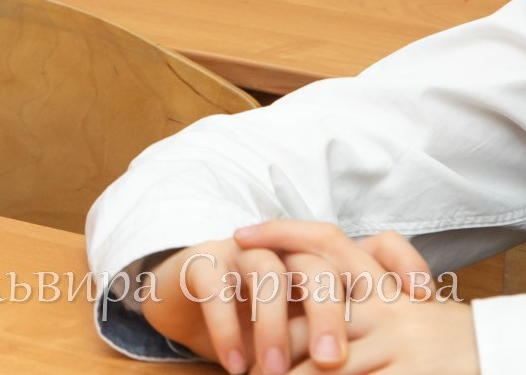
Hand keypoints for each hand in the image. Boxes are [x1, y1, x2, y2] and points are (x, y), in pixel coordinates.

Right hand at [143, 226, 440, 374]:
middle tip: (331, 359)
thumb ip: (349, 340)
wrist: (187, 306)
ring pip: (267, 272)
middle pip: (319, 264)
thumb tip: (394, 367)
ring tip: (274, 372)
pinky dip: (226, 328)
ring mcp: (244, 253)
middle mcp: (290, 251)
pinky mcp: (203, 262)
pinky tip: (235, 363)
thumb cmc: (264, 325)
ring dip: (272, 327)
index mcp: (326, 263)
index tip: (420, 298)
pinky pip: (216, 286)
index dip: (402, 262)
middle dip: (327, 314)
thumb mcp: (310, 332)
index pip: (374, 245)